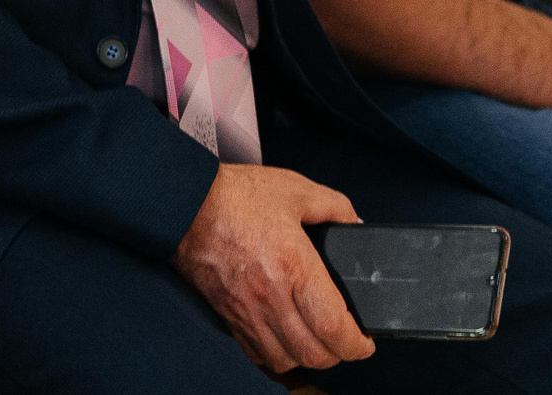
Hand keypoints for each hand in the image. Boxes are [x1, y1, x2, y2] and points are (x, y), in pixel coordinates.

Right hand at [173, 164, 373, 375]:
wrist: (186, 205)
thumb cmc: (237, 197)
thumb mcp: (295, 190)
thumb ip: (334, 206)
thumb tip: (356, 224)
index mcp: (294, 267)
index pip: (333, 327)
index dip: (357, 344)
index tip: (366, 342)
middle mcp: (272, 298)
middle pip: (314, 354)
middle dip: (339, 355)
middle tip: (347, 341)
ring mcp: (248, 312)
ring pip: (287, 360)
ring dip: (308, 358)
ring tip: (317, 342)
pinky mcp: (229, 317)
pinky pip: (258, 355)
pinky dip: (278, 355)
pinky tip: (285, 340)